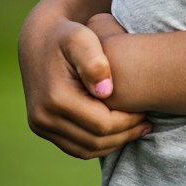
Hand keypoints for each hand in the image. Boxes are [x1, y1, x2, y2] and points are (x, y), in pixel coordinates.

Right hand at [18, 4, 150, 160]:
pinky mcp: (42, 128)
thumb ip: (94, 61)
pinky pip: (75, 147)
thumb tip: (106, 92)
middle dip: (125, 135)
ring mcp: (40, 126)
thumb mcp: (81, 37)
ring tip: (137, 129)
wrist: (39, 40)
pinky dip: (98, 144)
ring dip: (114, 144)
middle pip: (94, 141)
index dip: (128, 122)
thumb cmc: (68, 35)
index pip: (101, 124)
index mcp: (55, 98)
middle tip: (147, 123)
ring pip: (85, 150)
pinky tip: (118, 131)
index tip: (146, 111)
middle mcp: (43, 117)